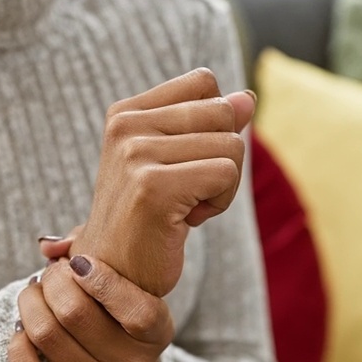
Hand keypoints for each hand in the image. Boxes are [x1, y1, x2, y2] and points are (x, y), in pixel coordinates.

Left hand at [9, 254, 173, 361]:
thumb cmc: (116, 321)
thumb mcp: (127, 290)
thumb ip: (96, 257)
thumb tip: (48, 247)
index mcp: (157, 333)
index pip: (136, 311)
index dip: (102, 281)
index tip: (77, 262)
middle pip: (74, 313)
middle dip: (51, 282)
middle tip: (49, 276)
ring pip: (46, 336)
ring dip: (29, 305)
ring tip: (33, 296)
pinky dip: (17, 346)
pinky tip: (23, 332)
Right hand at [69, 68, 255, 297]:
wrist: (113, 279)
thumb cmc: (147, 222)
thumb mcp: (177, 163)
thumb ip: (209, 126)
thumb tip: (249, 97)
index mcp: (125, 113)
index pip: (204, 83)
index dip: (212, 125)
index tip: (182, 164)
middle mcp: (125, 126)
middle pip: (223, 112)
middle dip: (220, 157)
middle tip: (185, 193)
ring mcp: (135, 155)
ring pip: (231, 145)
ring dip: (221, 186)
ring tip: (182, 208)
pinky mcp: (153, 186)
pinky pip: (226, 174)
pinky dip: (219, 203)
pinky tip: (186, 221)